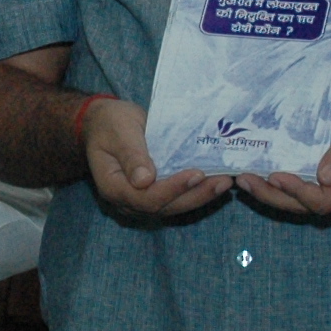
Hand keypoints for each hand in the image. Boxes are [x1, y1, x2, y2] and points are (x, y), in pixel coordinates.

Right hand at [82, 97, 230, 217]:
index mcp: (113, 187)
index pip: (146, 198)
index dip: (172, 189)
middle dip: (195, 195)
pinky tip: (217, 181)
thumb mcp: (119, 132)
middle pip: (164, 207)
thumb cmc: (110, 124)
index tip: (196, 174)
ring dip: (201, 196)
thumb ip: (131, 155)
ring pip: (174, 206)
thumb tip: (144, 180)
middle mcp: (128, 201)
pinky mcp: (155, 193)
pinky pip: (177, 198)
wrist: (105, 123)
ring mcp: (142, 200)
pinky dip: (197, 191)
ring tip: (225, 182)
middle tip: (223, 181)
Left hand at [237, 75, 330, 219]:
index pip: (325, 201)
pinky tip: (264, 174)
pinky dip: (284, 185)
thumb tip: (325, 178)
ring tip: (246, 180)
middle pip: (309, 206)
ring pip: (306, 200)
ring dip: (275, 193)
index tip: (274, 175)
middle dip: (275, 197)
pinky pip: (308, 188)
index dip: (297, 193)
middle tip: (244, 181)